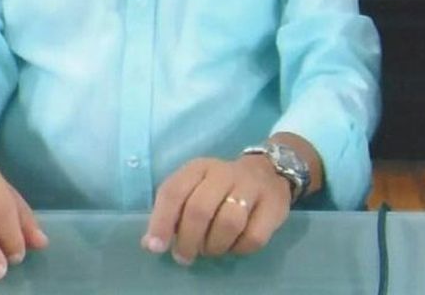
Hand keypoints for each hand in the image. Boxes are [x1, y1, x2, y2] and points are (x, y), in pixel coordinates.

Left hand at [143, 154, 291, 265]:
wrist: (268, 172)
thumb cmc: (220, 187)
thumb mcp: (193, 189)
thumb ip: (171, 213)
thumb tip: (151, 244)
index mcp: (199, 167)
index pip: (174, 191)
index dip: (161, 222)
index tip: (156, 247)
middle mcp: (224, 172)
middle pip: (200, 209)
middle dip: (188, 240)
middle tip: (185, 256)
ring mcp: (251, 187)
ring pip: (228, 223)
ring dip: (214, 246)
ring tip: (210, 250)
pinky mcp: (274, 205)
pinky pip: (253, 238)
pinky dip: (238, 249)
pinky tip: (233, 246)